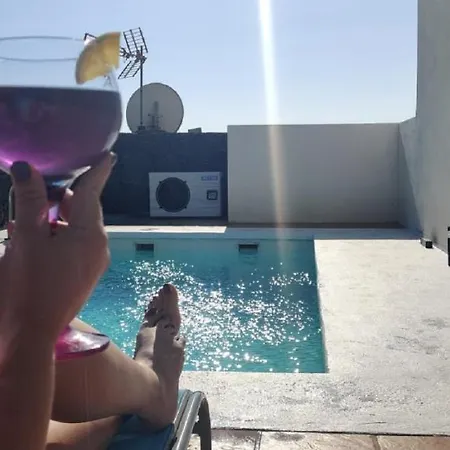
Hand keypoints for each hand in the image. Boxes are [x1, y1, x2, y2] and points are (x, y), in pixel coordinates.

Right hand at [0, 152, 114, 342]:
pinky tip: (36, 236)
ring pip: (77, 228)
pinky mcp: (84, 274)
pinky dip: (57, 235)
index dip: (97, 172)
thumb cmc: (29, 284)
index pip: (92, 193)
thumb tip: (28, 168)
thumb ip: (29, 201)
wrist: (31, 334)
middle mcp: (99, 246)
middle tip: (44, 184)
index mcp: (90, 234)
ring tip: (31, 213)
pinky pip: (74, 245)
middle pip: (84, 210)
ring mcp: (94, 262)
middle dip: (65, 196)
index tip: (107, 155)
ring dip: (56, 217)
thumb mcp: (26, 238)